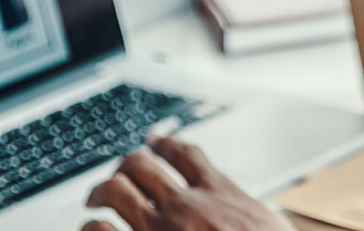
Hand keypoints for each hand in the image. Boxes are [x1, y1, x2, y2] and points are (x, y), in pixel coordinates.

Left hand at [82, 136, 294, 230]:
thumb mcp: (273, 226)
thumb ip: (252, 214)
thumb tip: (257, 216)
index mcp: (220, 193)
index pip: (185, 154)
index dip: (164, 143)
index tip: (155, 141)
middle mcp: (185, 204)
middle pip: (142, 164)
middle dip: (127, 165)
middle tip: (120, 173)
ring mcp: (159, 227)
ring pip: (116, 189)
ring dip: (101, 190)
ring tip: (94, 199)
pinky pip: (101, 230)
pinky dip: (91, 226)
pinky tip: (90, 227)